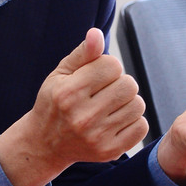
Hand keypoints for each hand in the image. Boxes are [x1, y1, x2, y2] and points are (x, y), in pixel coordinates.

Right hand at [0, 28, 148, 185]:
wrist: (44, 144)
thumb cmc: (55, 102)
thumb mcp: (61, 74)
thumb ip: (82, 53)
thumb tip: (97, 33)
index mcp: (69, 93)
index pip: (112, 65)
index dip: (107, 66)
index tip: (96, 76)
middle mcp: (82, 116)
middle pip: (129, 85)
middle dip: (119, 83)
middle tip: (104, 92)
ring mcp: (97, 137)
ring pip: (138, 105)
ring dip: (127, 102)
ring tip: (110, 106)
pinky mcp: (109, 151)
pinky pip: (141, 127)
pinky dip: (133, 121)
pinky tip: (115, 121)